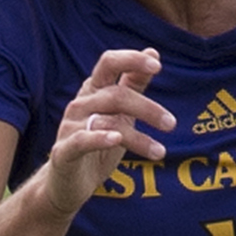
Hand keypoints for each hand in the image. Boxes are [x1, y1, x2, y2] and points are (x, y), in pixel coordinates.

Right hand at [42, 48, 174, 217]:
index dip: (131, 60)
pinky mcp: (63, 151)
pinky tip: (116, 139)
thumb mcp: (120, 112)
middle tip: (172, 124)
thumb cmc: (97, 144)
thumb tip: (152, 53)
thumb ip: (134, 83)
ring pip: (106, 122)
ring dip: (138, 137)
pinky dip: (99, 138)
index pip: (108, 63)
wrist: (68, 182)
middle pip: (115, 95)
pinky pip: (81, 140)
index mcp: (93, 91)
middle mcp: (79, 104)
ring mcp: (69, 127)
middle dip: (147, 108)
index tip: (157, 66)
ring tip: (160, 152)